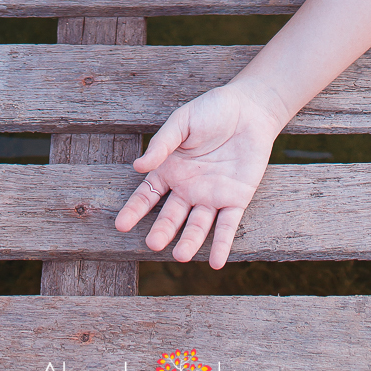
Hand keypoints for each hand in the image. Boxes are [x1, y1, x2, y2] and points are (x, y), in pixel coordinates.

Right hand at [114, 80, 284, 268]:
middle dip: (163, 230)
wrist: (249, 109)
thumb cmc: (212, 111)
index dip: (134, 210)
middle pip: (171, 216)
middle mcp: (188, 189)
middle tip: (154, 243)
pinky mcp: (236, 200)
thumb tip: (138, 166)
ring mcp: (212, 196)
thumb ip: (162, 144)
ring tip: (181, 255)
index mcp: (171, 171)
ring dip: (190, 241)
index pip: (148, 196)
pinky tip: (217, 261)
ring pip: (198, 225)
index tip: (121, 225)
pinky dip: (222, 243)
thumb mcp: (182, 122)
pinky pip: (227, 225)